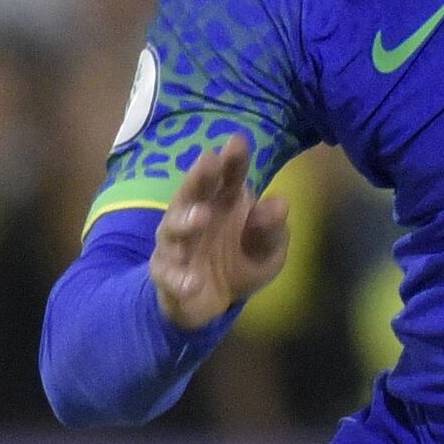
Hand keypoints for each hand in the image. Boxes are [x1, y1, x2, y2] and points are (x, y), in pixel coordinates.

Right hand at [150, 136, 290, 330]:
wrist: (212, 302)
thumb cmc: (241, 262)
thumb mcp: (268, 251)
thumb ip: (272, 229)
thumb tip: (279, 205)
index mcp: (225, 202)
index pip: (229, 177)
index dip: (233, 160)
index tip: (237, 141)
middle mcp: (196, 215)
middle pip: (193, 192)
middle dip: (200, 176)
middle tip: (208, 161)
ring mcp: (176, 243)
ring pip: (173, 228)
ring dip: (185, 221)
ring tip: (201, 217)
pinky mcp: (164, 273)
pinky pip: (167, 273)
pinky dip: (179, 277)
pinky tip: (193, 282)